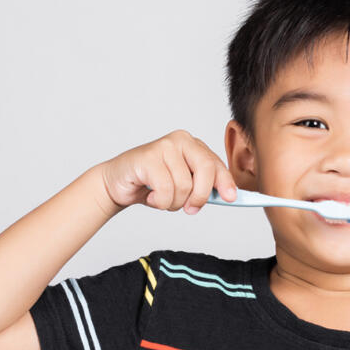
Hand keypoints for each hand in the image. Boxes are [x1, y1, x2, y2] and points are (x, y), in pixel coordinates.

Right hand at [96, 130, 237, 213]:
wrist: (118, 184)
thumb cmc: (152, 185)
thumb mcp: (184, 186)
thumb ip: (204, 187)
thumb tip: (229, 195)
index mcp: (193, 145)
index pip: (216, 164)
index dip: (225, 182)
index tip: (231, 198)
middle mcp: (180, 141)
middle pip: (206, 170)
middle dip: (201, 196)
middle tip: (191, 209)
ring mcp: (164, 146)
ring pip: (184, 185)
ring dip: (173, 202)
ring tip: (161, 198)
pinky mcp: (148, 157)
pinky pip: (166, 189)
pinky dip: (160, 201)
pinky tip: (150, 196)